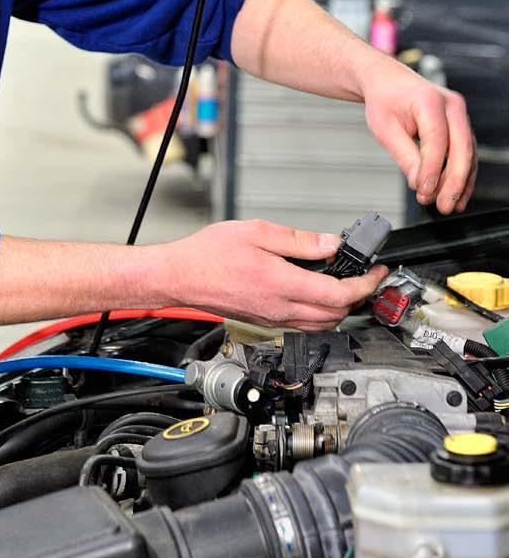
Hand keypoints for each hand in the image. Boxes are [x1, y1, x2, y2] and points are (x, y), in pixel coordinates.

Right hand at [165, 219, 387, 330]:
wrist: (180, 277)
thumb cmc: (208, 254)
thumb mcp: (257, 232)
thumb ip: (299, 240)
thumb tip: (331, 244)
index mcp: (282, 285)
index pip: (339, 294)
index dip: (366, 284)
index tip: (377, 272)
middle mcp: (280, 309)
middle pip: (336, 314)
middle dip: (359, 297)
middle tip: (367, 276)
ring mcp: (273, 320)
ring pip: (322, 324)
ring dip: (341, 308)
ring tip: (347, 284)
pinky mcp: (265, 322)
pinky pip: (304, 325)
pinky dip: (321, 313)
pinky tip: (317, 294)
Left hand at [359, 56, 476, 212]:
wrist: (388, 82)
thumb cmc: (384, 100)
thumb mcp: (385, 129)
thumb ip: (404, 155)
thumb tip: (418, 183)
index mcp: (429, 100)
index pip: (436, 141)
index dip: (432, 170)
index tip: (424, 192)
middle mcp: (452, 105)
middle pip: (461, 148)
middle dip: (454, 181)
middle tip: (443, 206)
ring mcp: (459, 114)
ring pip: (467, 153)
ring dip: (461, 182)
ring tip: (449, 205)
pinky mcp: (459, 124)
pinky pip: (465, 152)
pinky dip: (461, 174)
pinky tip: (456, 194)